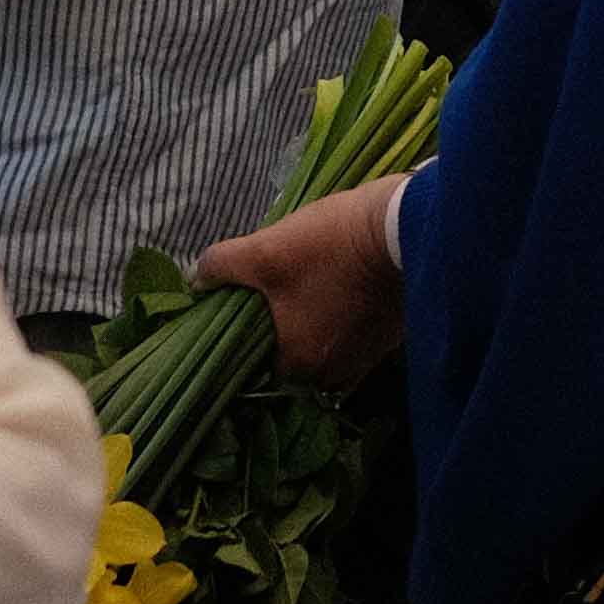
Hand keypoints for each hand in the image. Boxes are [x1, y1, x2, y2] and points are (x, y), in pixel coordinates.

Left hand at [201, 173, 409, 392]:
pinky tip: (336, 291)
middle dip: (279, 329)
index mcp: (297, 364)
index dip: (244, 334)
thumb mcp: (264, 248)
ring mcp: (363, 361)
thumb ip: (222, 266)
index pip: (255, 362)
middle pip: (289, 356)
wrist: (405, 228)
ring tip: (305, 289)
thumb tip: (198, 279)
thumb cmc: (330, 246)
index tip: (241, 308)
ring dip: (311, 326)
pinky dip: (340, 321)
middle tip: (272, 292)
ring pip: (321, 349)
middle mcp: (331, 376)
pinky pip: (349, 340)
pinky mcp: (386, 341)